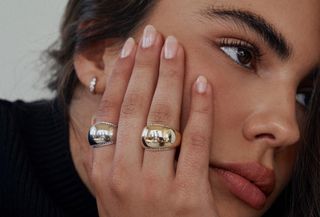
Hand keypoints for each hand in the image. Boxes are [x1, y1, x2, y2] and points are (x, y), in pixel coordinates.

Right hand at [90, 25, 217, 216]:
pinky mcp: (188, 196)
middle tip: (154, 36)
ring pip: (163, 117)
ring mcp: (155, 186)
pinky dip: (201, 110)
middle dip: (145, 66)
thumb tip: (108, 117)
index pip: (111, 111)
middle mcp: (122, 175)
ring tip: (175, 49)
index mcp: (102, 171)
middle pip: (135, 106)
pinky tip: (202, 84)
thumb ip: (106, 157)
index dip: (121, 76)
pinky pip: (196, 142)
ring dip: (170, 77)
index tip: (131, 49)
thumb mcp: (109, 191)